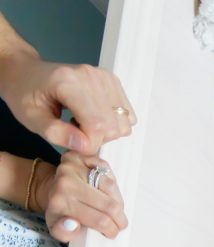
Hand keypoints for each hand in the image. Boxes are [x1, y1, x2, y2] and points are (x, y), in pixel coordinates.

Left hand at [0, 56, 135, 154]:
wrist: (27, 72)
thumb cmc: (25, 93)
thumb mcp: (31, 119)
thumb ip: (56, 134)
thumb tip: (85, 146)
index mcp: (69, 83)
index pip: (97, 125)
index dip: (88, 144)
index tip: (72, 144)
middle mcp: (92, 77)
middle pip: (114, 127)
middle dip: (97, 138)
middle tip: (75, 130)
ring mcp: (106, 78)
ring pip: (124, 124)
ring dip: (105, 131)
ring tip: (82, 121)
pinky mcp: (114, 82)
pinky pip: (128, 115)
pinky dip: (112, 122)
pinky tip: (93, 115)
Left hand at [32, 151, 128, 241]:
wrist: (49, 189)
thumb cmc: (58, 211)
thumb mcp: (56, 228)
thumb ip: (64, 233)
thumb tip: (73, 225)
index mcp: (60, 202)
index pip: (100, 220)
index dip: (111, 229)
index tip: (112, 232)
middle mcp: (66, 182)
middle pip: (110, 205)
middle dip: (119, 218)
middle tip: (119, 223)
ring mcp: (74, 166)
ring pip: (112, 187)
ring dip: (118, 201)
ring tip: (115, 209)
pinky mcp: (83, 156)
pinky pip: (108, 171)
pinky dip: (112, 184)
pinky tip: (108, 192)